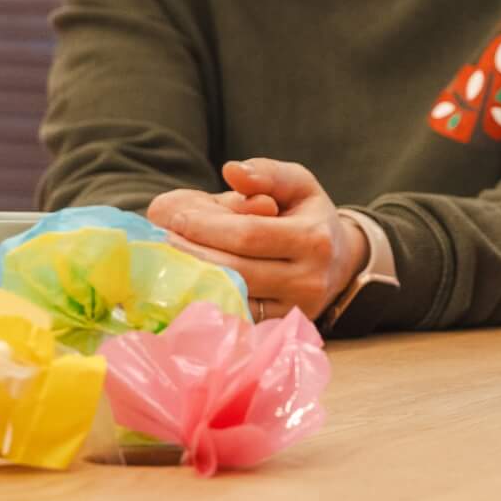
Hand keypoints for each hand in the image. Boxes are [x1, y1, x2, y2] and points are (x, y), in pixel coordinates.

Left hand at [146, 158, 360, 322]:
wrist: (339, 263)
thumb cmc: (310, 217)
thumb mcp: (299, 185)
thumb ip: (267, 173)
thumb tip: (232, 171)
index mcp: (314, 239)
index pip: (249, 235)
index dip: (207, 227)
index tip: (176, 218)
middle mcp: (309, 280)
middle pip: (236, 270)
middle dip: (192, 253)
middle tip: (161, 240)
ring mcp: (293, 311)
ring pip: (231, 297)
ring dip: (192, 279)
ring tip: (167, 260)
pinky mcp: (278, 329)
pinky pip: (234, 317)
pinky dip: (206, 301)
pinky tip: (185, 284)